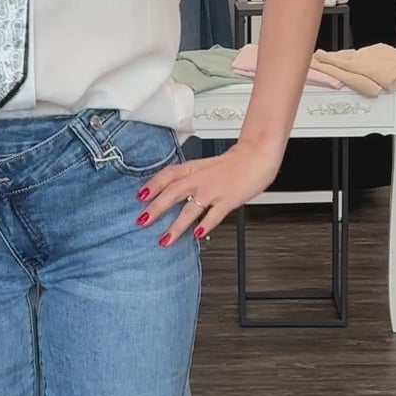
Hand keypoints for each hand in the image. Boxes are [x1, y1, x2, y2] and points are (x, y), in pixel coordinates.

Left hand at [136, 139, 281, 247]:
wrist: (256, 156)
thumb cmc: (231, 164)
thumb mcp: (203, 167)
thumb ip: (187, 179)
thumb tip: (168, 193)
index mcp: (193, 169)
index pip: (168, 174)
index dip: (152, 184)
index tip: (139, 196)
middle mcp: (200, 179)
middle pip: (173, 192)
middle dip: (156, 208)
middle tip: (142, 221)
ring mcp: (214, 190)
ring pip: (191, 208)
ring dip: (176, 225)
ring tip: (165, 239)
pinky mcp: (229, 199)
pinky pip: (215, 214)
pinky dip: (206, 224)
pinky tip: (197, 234)